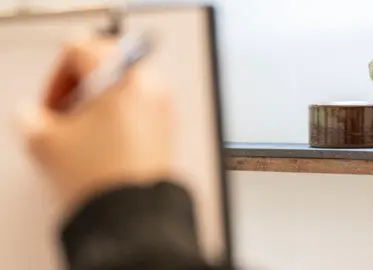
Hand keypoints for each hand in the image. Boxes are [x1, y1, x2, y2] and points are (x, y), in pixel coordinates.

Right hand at [14, 33, 173, 218]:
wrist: (133, 212)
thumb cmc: (104, 178)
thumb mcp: (49, 143)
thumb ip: (31, 117)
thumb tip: (34, 114)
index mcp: (120, 76)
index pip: (80, 49)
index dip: (56, 77)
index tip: (51, 101)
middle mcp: (148, 83)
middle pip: (105, 63)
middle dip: (78, 88)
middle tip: (65, 113)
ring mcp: (162, 103)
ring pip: (122, 84)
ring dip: (98, 101)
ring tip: (84, 131)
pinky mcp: (168, 123)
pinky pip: (138, 103)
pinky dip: (118, 112)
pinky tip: (105, 141)